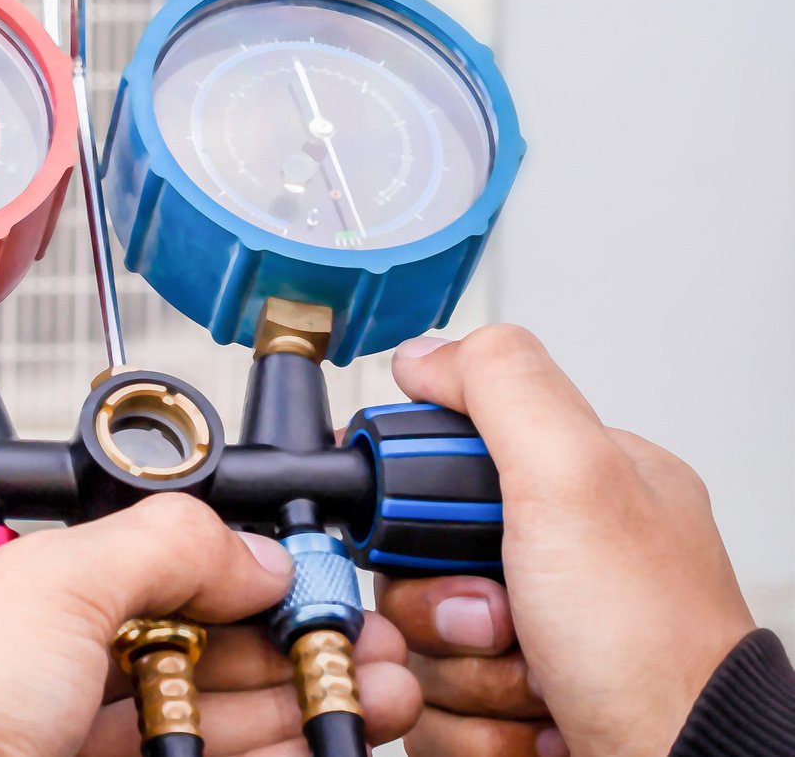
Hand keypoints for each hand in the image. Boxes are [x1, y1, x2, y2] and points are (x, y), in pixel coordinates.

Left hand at [0, 494, 423, 756]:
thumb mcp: (44, 585)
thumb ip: (155, 548)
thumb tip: (244, 548)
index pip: (90, 556)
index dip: (192, 559)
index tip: (276, 566)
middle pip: (152, 636)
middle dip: (265, 633)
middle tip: (346, 631)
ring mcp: (29, 736)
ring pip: (180, 707)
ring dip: (282, 693)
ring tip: (371, 683)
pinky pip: (184, 756)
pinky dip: (257, 744)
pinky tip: (323, 731)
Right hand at [374, 326, 755, 756]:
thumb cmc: (655, 649)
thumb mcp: (577, 481)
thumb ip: (503, 391)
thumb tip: (427, 350)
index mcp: (581, 490)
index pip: (442, 464)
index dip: (416, 505)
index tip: (435, 532)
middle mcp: (558, 562)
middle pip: (413, 564)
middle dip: (438, 605)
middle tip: (499, 619)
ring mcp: (534, 639)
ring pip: (417, 641)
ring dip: (457, 674)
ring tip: (531, 683)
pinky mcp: (511, 706)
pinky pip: (433, 709)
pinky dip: (470, 727)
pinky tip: (533, 723)